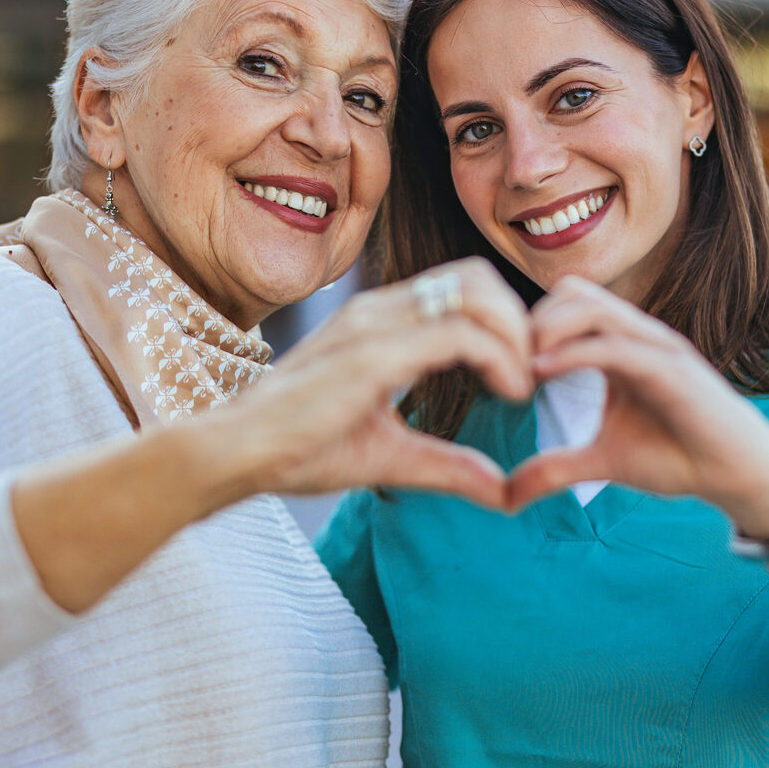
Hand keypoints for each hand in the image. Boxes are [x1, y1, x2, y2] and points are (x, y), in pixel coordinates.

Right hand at [212, 258, 532, 508]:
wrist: (238, 453)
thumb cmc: (299, 449)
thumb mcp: (390, 455)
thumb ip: (447, 465)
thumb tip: (503, 491)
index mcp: (380, 322)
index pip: (461, 288)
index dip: (504, 323)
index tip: (520, 376)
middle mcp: (379, 310)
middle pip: (476, 276)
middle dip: (518, 319)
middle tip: (530, 374)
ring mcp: (375, 325)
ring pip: (474, 293)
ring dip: (516, 334)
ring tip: (521, 384)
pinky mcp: (373, 353)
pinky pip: (458, 333)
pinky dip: (499, 357)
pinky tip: (508, 393)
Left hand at [508, 276, 768, 536]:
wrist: (738, 476)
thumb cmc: (677, 458)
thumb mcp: (602, 462)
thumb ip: (555, 468)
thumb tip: (507, 496)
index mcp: (619, 346)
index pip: (564, 305)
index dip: (525, 326)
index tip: (497, 364)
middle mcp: (637, 336)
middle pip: (571, 291)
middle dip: (528, 320)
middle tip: (502, 363)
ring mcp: (656, 347)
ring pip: (590, 306)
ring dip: (544, 328)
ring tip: (518, 368)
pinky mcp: (672, 369)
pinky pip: (614, 345)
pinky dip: (572, 353)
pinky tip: (540, 374)